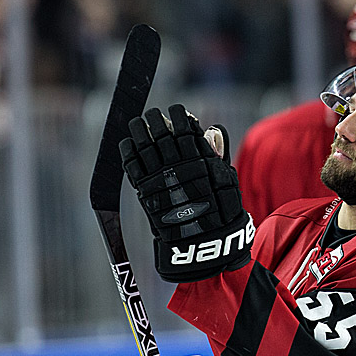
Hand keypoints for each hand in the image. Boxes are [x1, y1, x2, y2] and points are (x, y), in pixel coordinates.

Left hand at [120, 104, 253, 281]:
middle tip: (154, 115)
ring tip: (138, 123)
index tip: (178, 111)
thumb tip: (212, 129)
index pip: (187, 129)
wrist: (202, 245)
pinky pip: (132, 165)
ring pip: (145, 144)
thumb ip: (218, 154)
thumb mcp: (227, 182)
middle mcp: (180, 166)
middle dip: (157, 120)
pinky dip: (128, 151)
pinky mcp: (146, 191)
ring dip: (140, 130)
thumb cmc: (220, 213)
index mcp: (202, 160)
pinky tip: (128, 143)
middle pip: (163, 133)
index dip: (180, 117)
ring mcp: (161, 177)